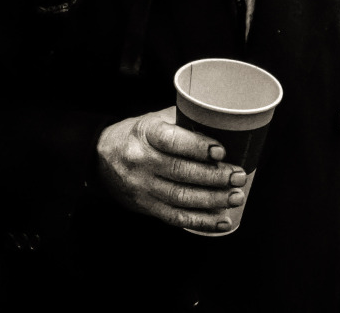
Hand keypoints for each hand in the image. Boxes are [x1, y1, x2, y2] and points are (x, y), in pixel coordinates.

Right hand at [96, 107, 246, 232]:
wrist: (100, 158)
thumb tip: (223, 123)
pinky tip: (222, 220)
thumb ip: (184, 120)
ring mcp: (142, 187)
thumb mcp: (155, 118)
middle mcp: (142, 161)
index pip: (172, 141)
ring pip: (181, 197)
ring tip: (236, 196)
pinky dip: (201, 221)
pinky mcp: (146, 207)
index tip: (220, 150)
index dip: (197, 146)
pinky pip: (175, 217)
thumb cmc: (137, 134)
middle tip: (238, 176)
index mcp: (146, 133)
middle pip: (181, 172)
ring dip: (213, 199)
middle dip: (214, 177)